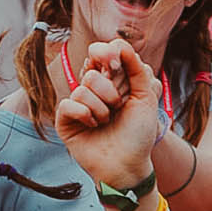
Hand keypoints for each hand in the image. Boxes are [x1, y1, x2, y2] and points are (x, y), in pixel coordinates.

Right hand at [55, 39, 158, 191]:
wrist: (128, 165)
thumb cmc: (138, 134)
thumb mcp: (146, 96)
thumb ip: (137, 68)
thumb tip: (120, 45)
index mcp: (110, 79)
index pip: (102, 51)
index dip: (110, 56)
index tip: (119, 69)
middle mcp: (92, 88)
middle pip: (93, 70)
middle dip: (112, 91)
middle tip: (119, 108)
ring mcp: (77, 103)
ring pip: (82, 87)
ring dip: (102, 109)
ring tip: (107, 122)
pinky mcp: (65, 119)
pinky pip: (69, 103)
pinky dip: (86, 115)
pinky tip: (93, 127)